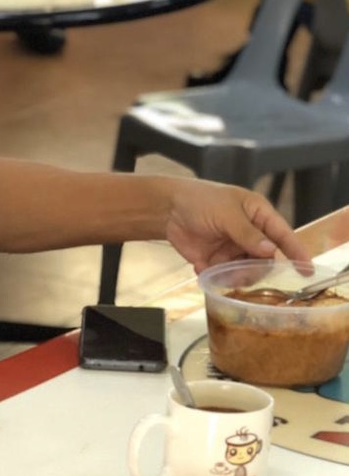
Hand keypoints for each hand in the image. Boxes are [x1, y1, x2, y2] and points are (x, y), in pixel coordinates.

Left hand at [164, 180, 308, 272]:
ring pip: (244, 271)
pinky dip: (213, 275)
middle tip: (241, 273)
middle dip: (256, 269)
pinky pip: (222, 275)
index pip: (284, 236)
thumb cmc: (201, 200)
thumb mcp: (227, 213)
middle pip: (265, 259)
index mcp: (260, 216)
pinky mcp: (215, 260)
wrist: (168, 209)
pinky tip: (200, 265)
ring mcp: (233, 249)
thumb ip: (247, 233)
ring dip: (234, 275)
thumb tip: (270, 251)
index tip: (306, 270)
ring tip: (218, 270)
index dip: (296, 253)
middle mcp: (250, 235)